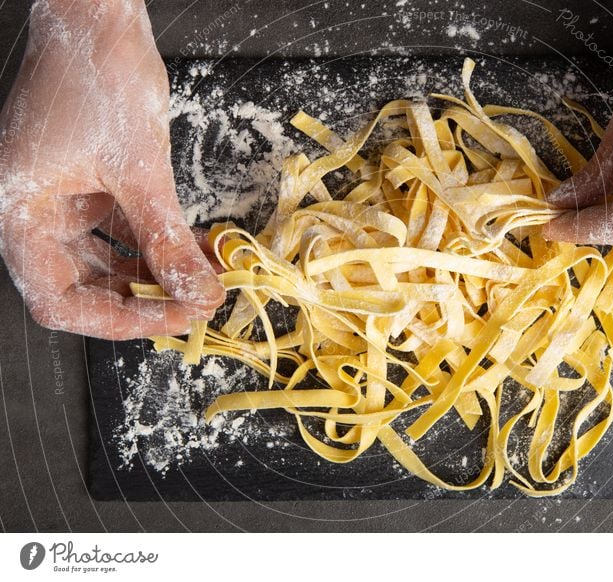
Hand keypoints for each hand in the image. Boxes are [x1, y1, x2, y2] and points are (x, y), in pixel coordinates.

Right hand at [0, 0, 223, 338]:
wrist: (99, 16)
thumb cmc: (100, 76)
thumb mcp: (140, 170)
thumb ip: (167, 239)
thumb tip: (199, 293)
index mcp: (20, 212)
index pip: (57, 299)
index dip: (115, 321)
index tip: (172, 319)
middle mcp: (35, 212)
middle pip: (86, 286)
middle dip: (144, 299)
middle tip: (198, 303)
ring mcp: (65, 199)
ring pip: (110, 261)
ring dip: (157, 274)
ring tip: (205, 278)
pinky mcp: (93, 184)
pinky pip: (126, 230)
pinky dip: (161, 243)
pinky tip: (200, 248)